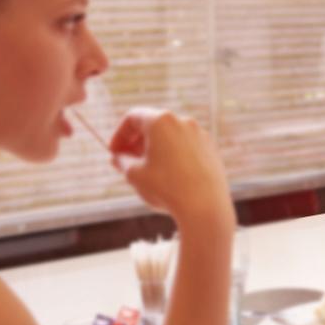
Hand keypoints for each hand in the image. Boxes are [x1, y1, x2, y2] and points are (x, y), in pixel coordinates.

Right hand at [108, 107, 232, 225]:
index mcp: (161, 121)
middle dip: (136, 141)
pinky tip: (169, 175)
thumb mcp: (134, 175)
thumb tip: (118, 158)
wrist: (204, 206)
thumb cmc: (166, 188)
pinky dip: (173, 154)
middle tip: (126, 160)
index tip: (114, 153)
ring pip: (170, 136)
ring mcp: (199, 134)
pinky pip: (186, 146)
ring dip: (155, 148)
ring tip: (147, 169)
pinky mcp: (210, 149)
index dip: (119, 135)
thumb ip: (122, 162)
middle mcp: (182, 121)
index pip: (133, 118)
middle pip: (153, 124)